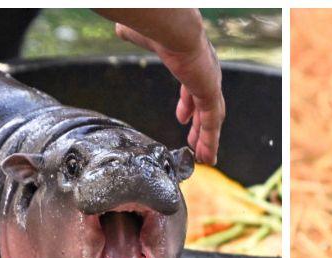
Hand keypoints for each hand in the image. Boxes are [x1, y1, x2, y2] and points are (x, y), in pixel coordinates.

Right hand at [116, 22, 224, 164]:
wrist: (174, 28)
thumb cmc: (161, 27)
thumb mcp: (145, 36)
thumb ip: (135, 36)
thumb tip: (120, 29)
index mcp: (193, 63)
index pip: (193, 89)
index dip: (188, 105)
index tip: (183, 118)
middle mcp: (206, 75)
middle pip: (205, 108)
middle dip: (200, 127)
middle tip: (194, 142)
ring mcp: (210, 85)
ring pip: (211, 120)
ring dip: (207, 139)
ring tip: (204, 157)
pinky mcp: (210, 94)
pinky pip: (211, 124)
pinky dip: (211, 141)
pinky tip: (208, 156)